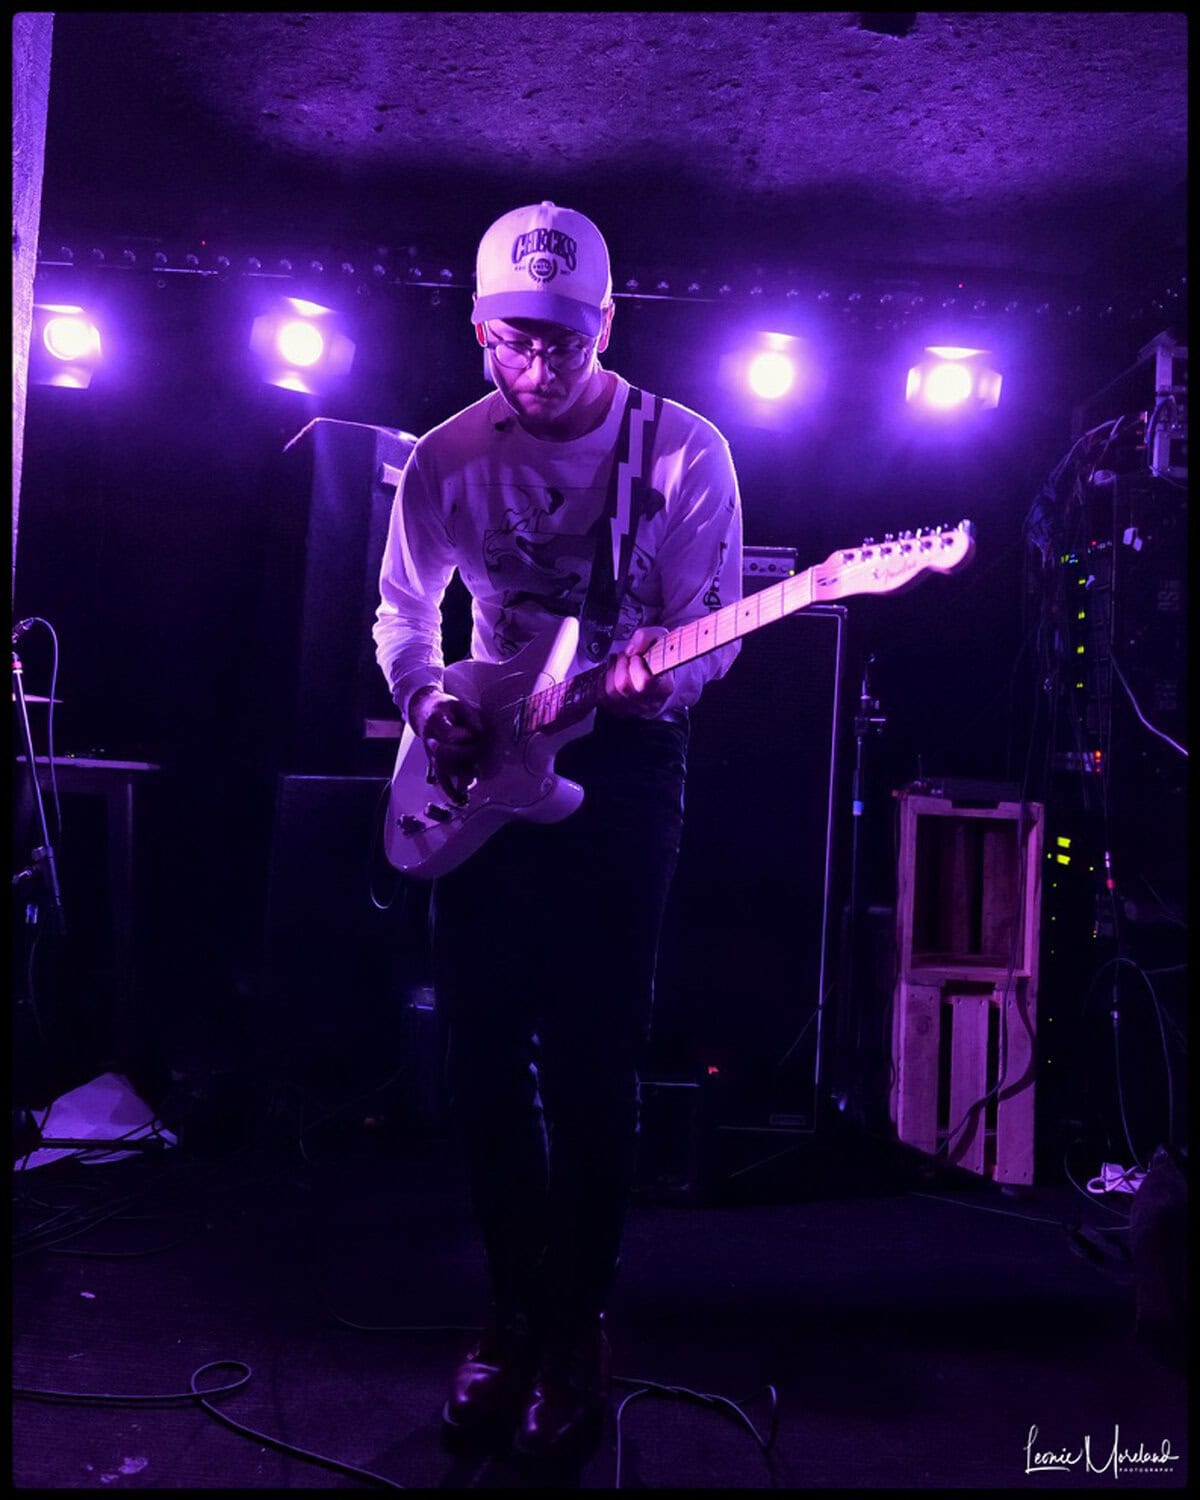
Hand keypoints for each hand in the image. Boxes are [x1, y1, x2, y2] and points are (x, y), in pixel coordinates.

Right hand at [409, 688, 485, 803]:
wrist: (423, 710)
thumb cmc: (444, 708)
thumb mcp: (459, 704)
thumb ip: (471, 717)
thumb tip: (480, 733)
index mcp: (435, 721)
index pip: (450, 734)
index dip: (465, 735)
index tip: (477, 732)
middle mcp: (430, 739)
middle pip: (447, 754)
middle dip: (467, 754)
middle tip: (482, 752)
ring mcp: (431, 753)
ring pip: (445, 768)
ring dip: (462, 773)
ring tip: (479, 774)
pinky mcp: (434, 761)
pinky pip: (440, 777)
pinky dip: (449, 788)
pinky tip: (458, 797)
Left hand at [603, 626, 674, 718]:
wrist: (657, 665)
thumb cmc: (657, 653)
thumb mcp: (658, 636)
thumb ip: (645, 637)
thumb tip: (631, 651)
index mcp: (664, 685)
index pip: (645, 683)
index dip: (636, 666)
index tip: (637, 656)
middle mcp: (651, 701)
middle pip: (624, 686)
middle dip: (621, 665)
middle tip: (628, 657)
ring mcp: (635, 708)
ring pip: (612, 691)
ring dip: (613, 671)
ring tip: (623, 662)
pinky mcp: (621, 710)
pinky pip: (606, 695)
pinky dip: (608, 679)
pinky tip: (617, 671)